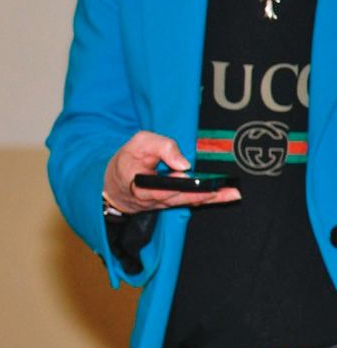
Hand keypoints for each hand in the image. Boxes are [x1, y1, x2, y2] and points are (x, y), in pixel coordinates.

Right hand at [102, 130, 241, 213]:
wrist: (114, 186)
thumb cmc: (127, 162)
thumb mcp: (138, 144)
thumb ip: (161, 146)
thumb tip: (184, 163)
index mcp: (140, 185)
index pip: (159, 187)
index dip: (174, 184)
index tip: (187, 176)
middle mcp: (154, 199)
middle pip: (180, 197)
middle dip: (202, 193)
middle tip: (224, 189)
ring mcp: (164, 204)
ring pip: (189, 201)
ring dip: (212, 198)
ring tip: (232, 192)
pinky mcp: (172, 203)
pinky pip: (192, 202)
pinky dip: (210, 199)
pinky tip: (227, 195)